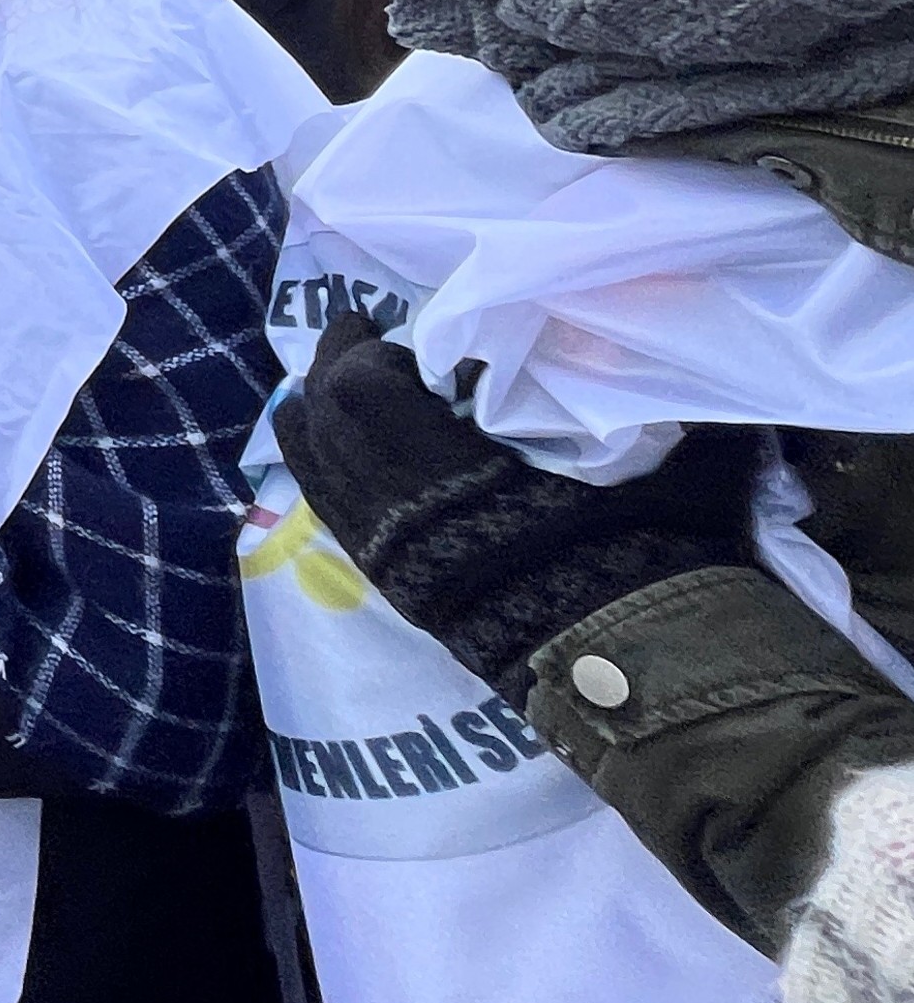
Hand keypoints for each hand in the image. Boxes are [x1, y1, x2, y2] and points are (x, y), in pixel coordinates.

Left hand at [276, 312, 763, 696]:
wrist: (643, 678)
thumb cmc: (655, 564)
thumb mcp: (673, 472)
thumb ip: (665, 404)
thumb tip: (688, 346)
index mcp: (454, 473)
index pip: (366, 388)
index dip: (374, 350)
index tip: (401, 325)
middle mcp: (402, 511)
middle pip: (327, 417)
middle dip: (334, 367)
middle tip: (361, 333)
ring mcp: (390, 554)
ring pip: (314, 465)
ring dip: (317, 415)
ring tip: (333, 379)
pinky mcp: (395, 587)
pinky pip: (329, 511)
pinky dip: (320, 468)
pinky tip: (329, 445)